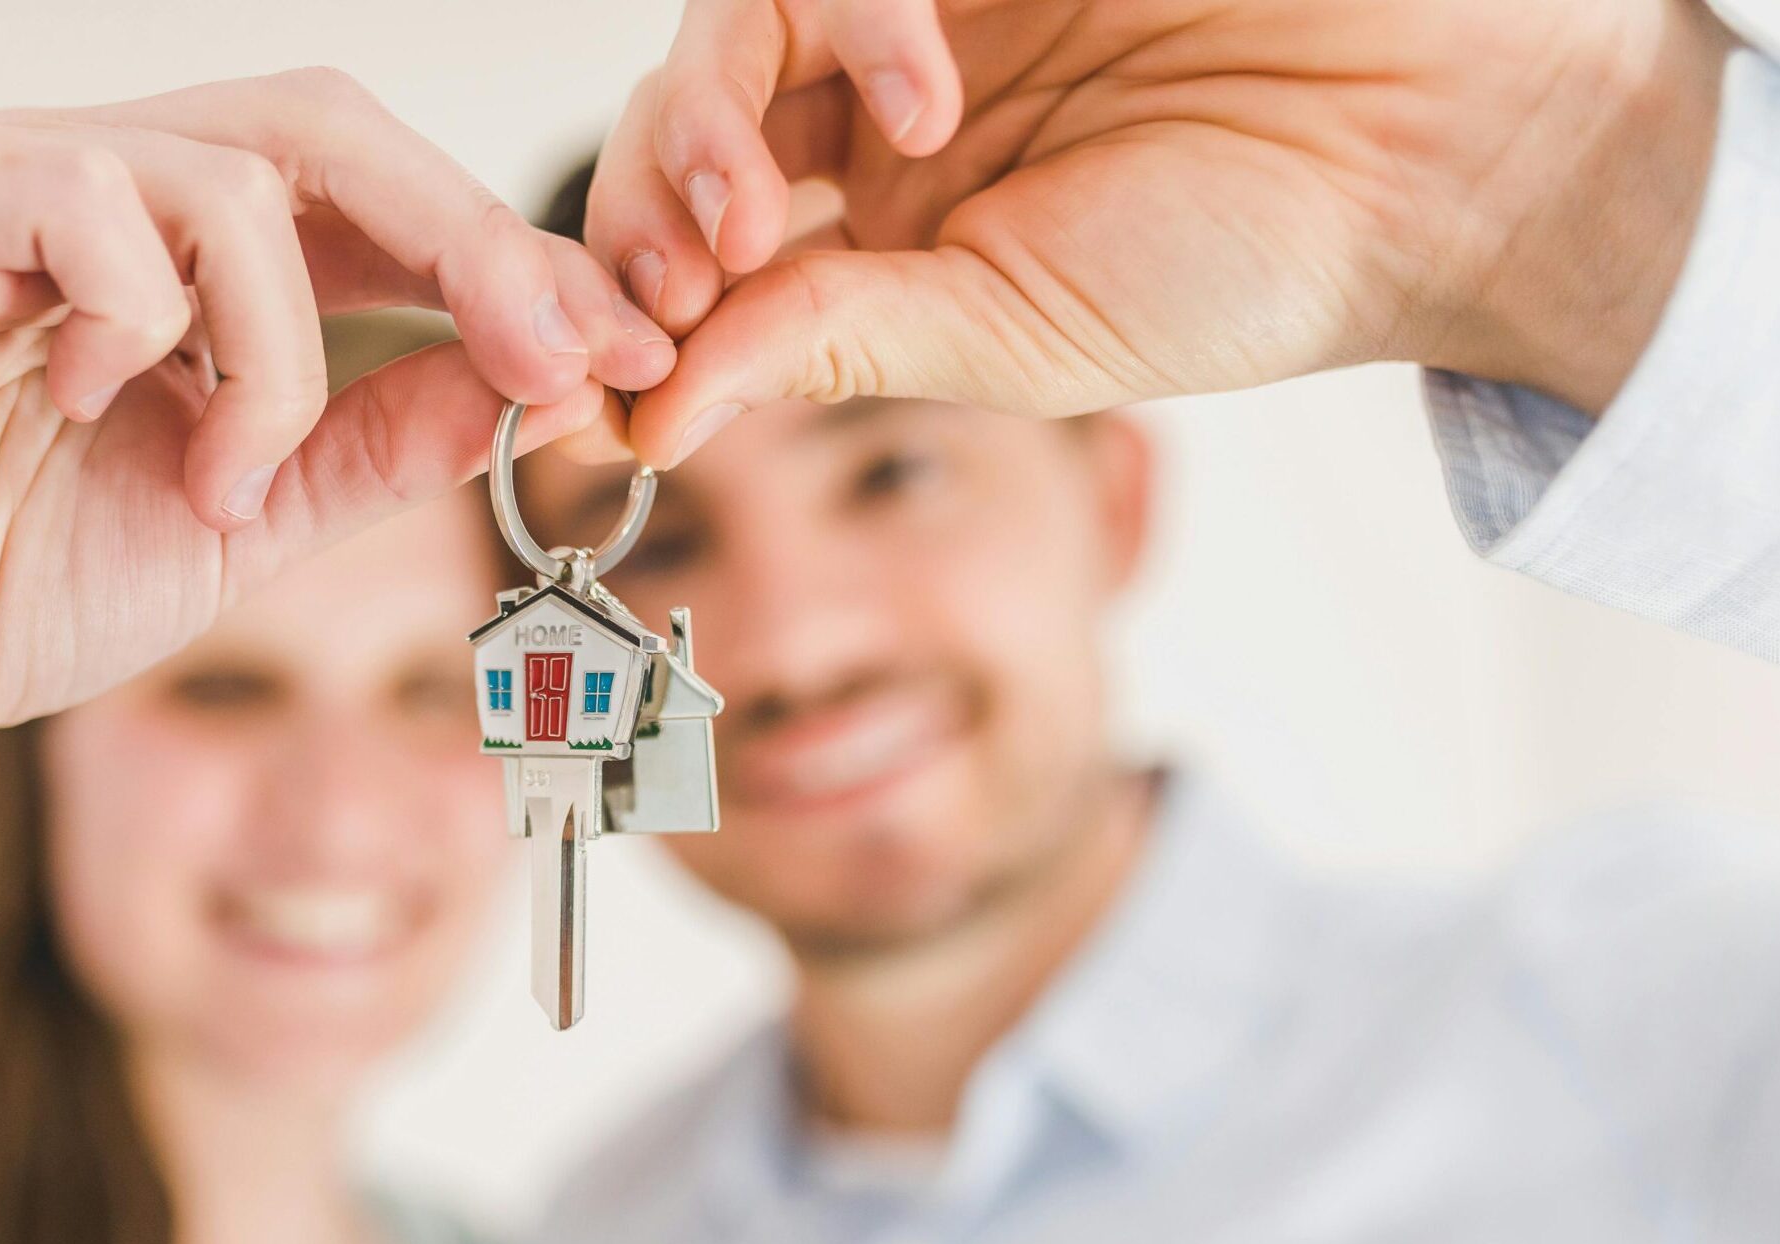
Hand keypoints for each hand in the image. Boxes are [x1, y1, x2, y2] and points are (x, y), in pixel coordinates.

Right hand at [0, 70, 675, 774]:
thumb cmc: (12, 597)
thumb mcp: (251, 516)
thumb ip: (378, 436)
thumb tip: (533, 374)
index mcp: (156, 243)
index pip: (356, 191)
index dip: (496, 258)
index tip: (613, 354)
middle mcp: (73, 175)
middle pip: (320, 125)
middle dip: (466, 243)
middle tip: (555, 355)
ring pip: (226, 174)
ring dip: (278, 354)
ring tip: (222, 483)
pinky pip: (87, 195)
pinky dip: (142, 323)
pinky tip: (87, 412)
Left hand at [585, 0, 1731, 462]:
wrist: (1426, 147)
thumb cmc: (1241, 264)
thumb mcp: (1006, 339)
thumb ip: (826, 347)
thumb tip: (645, 424)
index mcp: (880, 237)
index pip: (696, 254)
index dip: (624, 306)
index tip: (596, 384)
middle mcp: (879, 120)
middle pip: (680, 129)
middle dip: (642, 214)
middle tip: (677, 287)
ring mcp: (921, 15)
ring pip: (730, 26)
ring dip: (710, 120)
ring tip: (762, 215)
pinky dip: (849, 15)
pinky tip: (925, 96)